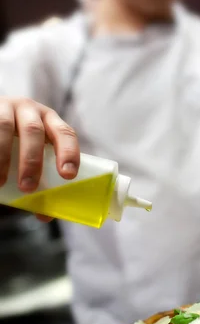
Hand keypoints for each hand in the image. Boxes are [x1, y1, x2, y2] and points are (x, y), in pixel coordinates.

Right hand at [0, 97, 79, 220]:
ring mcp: (6, 108)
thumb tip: (45, 215)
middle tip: (28, 188)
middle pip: (34, 131)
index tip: (68, 175)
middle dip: (31, 160)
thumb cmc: (18, 143)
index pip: (65, 133)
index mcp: (50, 120)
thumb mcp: (32, 154)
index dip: (69, 152)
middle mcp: (30, 110)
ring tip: (0, 183)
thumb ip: (40, 179)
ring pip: (4, 127)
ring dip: (2, 157)